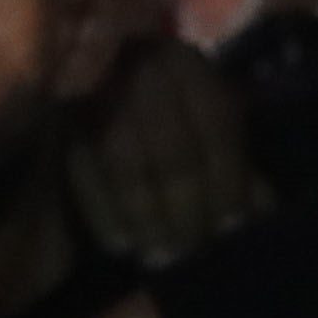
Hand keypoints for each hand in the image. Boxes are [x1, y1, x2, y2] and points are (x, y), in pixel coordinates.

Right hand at [68, 33, 269, 269]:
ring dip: (146, 216)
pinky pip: (82, 171)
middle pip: (172, 147)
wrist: (69, 87)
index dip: (229, 177)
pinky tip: (120, 245)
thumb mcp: (198, 125)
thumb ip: (230, 161)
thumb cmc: (155, 115)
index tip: (233, 226)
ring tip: (158, 257)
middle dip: (185, 206)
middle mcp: (140, 65)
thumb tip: (263, 208)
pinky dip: (103, 212)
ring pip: (127, 162)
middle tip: (190, 252)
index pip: (216, 119)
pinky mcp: (54, 115)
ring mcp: (93, 89)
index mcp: (184, 61)